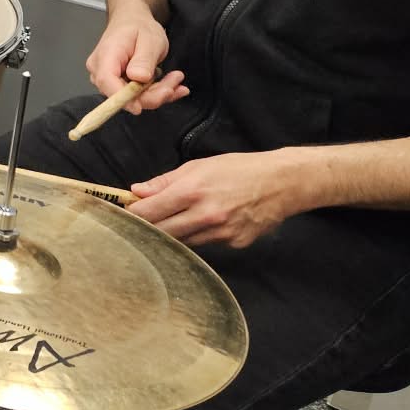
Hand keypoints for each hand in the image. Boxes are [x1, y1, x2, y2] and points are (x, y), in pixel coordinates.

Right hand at [86, 10, 186, 113]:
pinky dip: (156, 92)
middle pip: (122, 95)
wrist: (132, 21)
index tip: (139, 107)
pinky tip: (171, 84)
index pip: (107, 82)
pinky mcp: (117, 83)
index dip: (122, 98)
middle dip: (152, 95)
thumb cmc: (138, 27)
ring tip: (176, 79)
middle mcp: (100, 70)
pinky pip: (136, 95)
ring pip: (132, 98)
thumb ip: (143, 60)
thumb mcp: (149, 40)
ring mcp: (108, 78)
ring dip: (158, 93)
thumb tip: (138, 79)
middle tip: (175, 83)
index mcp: (106, 56)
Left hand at [128, 150, 306, 247]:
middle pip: (161, 233)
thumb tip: (137, 191)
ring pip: (182, 241)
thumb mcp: (199, 165)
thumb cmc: (240, 168)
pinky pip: (206, 244)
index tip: (126, 213)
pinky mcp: (234, 244)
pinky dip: (198, 236)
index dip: (133, 215)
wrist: (283, 183)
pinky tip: (203, 224)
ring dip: (173, 234)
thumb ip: (165, 181)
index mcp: (192, 192)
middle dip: (148, 229)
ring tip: (174, 220)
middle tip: (142, 222)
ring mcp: (221, 233)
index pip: (149, 212)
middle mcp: (205, 216)